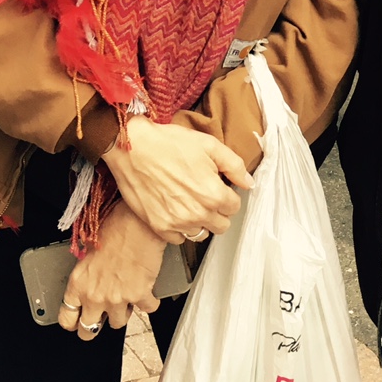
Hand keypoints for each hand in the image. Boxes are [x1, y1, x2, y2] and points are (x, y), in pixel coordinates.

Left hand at [58, 199, 164, 340]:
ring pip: (117, 324)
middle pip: (88, 331)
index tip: (77, 322)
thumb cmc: (115, 227)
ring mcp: (117, 299)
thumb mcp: (90, 251)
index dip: (73, 323)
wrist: (138, 221)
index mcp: (78, 283)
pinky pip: (147, 310)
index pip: (66, 318)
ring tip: (126, 299)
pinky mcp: (140, 295)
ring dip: (123, 313)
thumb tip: (92, 283)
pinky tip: (148, 293)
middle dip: (94, 328)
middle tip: (101, 319)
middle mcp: (94, 295)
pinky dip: (149, 303)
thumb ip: (87, 274)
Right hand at [102, 116, 252, 242]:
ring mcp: (177, 223)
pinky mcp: (159, 227)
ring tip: (190, 202)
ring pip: (201, 234)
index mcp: (213, 194)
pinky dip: (180, 228)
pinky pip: (179, 239)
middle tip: (205, 194)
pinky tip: (174, 209)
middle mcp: (197, 213)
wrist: (132, 148)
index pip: (234, 206)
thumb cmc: (170, 143)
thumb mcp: (209, 145)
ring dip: (201, 221)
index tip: (218, 185)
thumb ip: (233, 165)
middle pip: (222, 225)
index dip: (228, 194)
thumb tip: (248, 183)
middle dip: (218, 210)